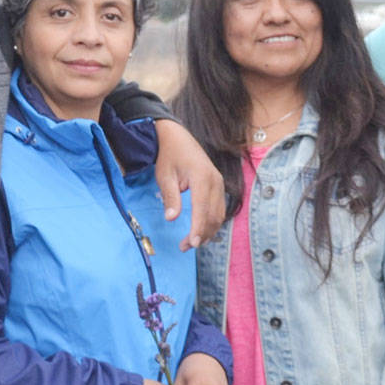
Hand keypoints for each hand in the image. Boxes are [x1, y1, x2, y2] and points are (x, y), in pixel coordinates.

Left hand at [154, 118, 225, 250]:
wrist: (177, 137)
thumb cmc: (169, 155)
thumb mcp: (165, 176)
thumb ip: (170, 197)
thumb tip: (171, 218)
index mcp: (202, 177)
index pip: (202, 208)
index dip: (198, 228)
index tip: (192, 244)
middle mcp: (215, 181)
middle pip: (213, 215)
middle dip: (201, 234)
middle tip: (184, 247)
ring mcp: (219, 184)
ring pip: (218, 215)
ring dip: (207, 231)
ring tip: (190, 243)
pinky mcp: (218, 187)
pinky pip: (219, 209)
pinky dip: (211, 223)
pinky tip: (200, 232)